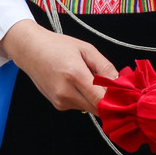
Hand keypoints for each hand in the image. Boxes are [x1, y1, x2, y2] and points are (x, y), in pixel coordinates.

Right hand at [0, 19, 114, 113]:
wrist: (30, 51)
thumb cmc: (58, 46)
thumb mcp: (86, 49)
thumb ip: (105, 67)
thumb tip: (120, 82)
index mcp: (75, 74)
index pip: (101, 100)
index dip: (116, 100)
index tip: (125, 95)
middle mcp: (66, 92)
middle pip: (98, 108)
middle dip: (109, 99)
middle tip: (114, 86)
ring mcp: (61, 101)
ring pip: (90, 107)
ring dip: (96, 98)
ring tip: (90, 79)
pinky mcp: (58, 105)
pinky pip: (80, 105)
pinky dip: (85, 98)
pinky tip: (78, 84)